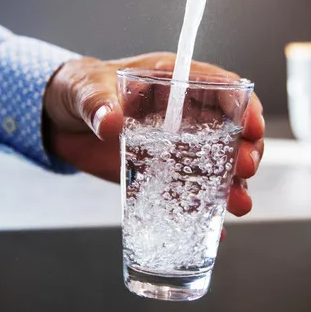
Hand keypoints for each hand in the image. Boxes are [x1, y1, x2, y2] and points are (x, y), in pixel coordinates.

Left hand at [43, 52, 264, 216]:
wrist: (57, 121)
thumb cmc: (77, 90)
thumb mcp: (85, 89)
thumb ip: (97, 103)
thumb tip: (110, 121)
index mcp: (172, 81)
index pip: (219, 88)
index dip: (242, 105)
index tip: (252, 125)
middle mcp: (182, 115)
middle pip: (229, 130)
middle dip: (244, 149)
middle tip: (246, 168)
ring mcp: (174, 146)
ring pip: (216, 164)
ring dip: (232, 184)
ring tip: (239, 204)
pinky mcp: (160, 173)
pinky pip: (186, 192)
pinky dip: (201, 210)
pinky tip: (214, 230)